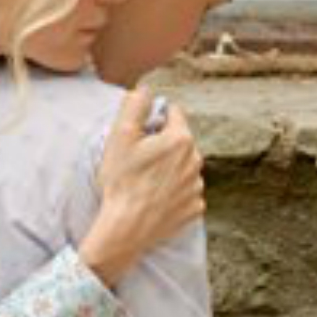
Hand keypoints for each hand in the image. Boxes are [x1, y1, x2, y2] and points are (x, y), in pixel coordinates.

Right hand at [77, 88, 204, 288]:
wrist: (126, 228)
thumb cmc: (122, 181)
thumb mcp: (120, 136)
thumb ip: (134, 105)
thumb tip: (145, 89)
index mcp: (180, 139)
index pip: (173, 113)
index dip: (154, 120)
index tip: (139, 135)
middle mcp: (196, 161)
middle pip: (180, 141)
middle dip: (163, 145)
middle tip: (139, 159)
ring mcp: (197, 187)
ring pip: (184, 167)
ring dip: (169, 169)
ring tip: (145, 181)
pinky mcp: (195, 208)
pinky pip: (186, 192)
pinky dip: (174, 192)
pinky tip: (155, 198)